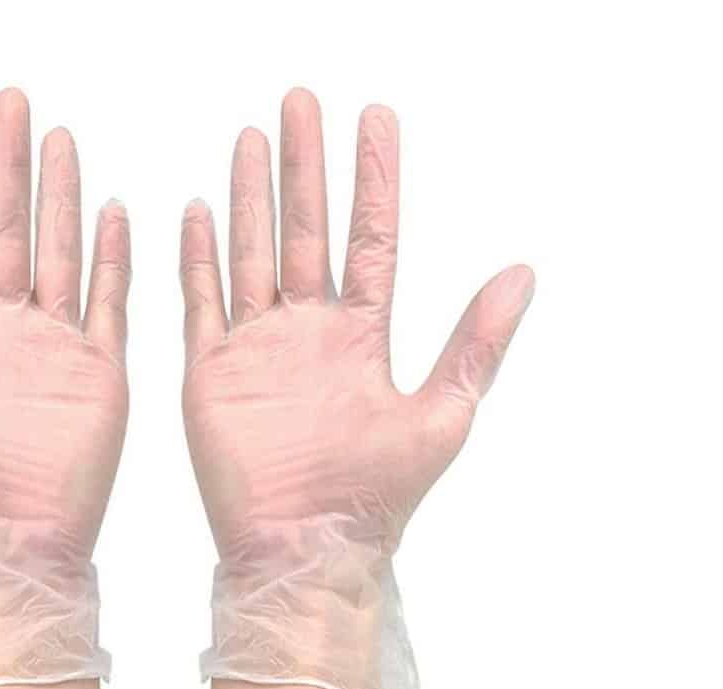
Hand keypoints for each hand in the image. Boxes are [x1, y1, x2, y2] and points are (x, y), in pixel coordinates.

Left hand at [0, 88, 129, 688]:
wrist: (4, 548)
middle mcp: (1, 329)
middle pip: (6, 228)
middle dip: (6, 164)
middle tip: (11, 102)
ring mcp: (54, 346)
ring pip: (60, 252)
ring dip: (60, 195)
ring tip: (59, 139)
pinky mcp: (99, 370)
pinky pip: (110, 301)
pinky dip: (114, 257)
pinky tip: (113, 211)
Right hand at [180, 88, 533, 688]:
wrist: (306, 550)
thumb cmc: (376, 496)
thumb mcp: (444, 413)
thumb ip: (477, 341)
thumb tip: (523, 272)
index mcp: (362, 335)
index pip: (370, 237)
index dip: (372, 179)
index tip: (374, 121)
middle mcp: (309, 331)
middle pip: (304, 229)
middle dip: (304, 166)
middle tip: (300, 104)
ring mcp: (257, 347)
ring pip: (253, 252)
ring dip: (251, 196)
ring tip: (252, 138)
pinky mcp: (212, 372)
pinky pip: (201, 302)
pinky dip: (198, 257)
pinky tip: (200, 211)